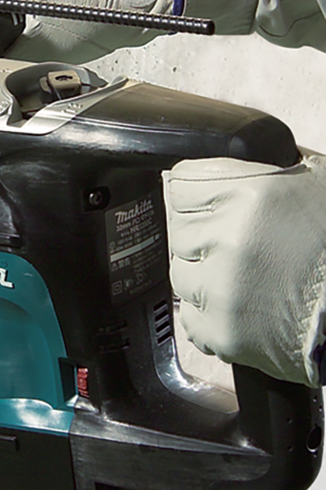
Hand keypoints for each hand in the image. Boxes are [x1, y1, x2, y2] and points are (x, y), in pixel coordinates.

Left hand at [167, 154, 325, 387]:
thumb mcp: (311, 181)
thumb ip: (257, 173)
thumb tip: (228, 159)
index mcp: (246, 196)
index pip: (180, 188)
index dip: (198, 199)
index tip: (211, 208)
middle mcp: (229, 240)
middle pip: (179, 232)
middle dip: (204, 238)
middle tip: (242, 247)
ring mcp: (221, 288)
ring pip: (180, 274)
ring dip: (205, 276)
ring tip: (248, 278)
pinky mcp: (221, 330)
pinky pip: (191, 317)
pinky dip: (211, 315)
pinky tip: (247, 306)